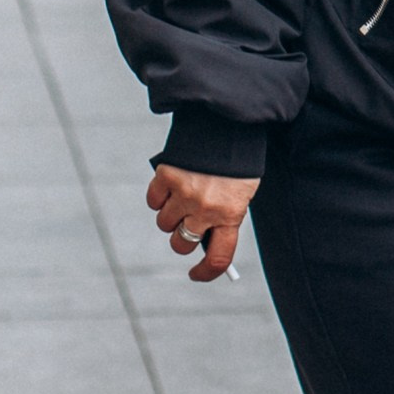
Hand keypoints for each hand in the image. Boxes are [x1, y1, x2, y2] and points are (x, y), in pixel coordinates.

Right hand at [147, 165, 259, 282]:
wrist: (229, 119)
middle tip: (189, 223)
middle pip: (181, 243)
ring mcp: (184, 193)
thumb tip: (202, 242)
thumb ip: (224, 216)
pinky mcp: (166, 176)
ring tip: (183, 195)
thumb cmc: (236, 161)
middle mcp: (206, 208)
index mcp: (231, 213)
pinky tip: (171, 182)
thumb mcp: (240, 190)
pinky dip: (158, 196)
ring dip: (170, 215)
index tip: (196, 274)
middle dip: (182, 237)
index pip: (218, 258)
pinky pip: (153, 201)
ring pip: (164, 223)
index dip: (205, 273)